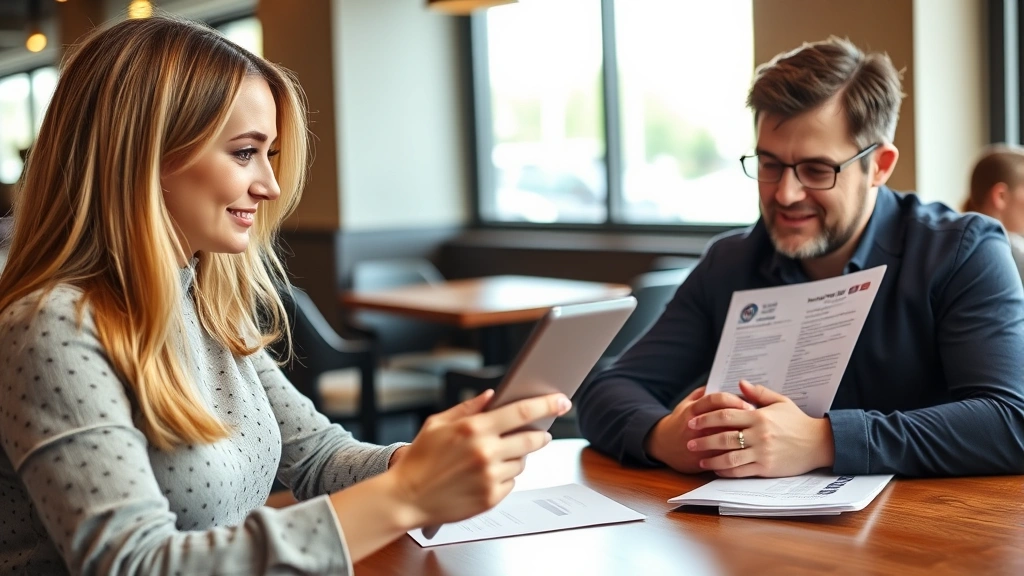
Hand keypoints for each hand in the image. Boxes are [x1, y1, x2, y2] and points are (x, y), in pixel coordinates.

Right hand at [387, 389, 571, 526]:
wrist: (406, 497)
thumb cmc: (419, 460)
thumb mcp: (437, 424)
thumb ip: (467, 408)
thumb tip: (491, 396)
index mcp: (474, 428)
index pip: (521, 412)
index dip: (546, 404)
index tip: (561, 401)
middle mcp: (486, 452)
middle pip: (531, 438)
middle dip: (541, 434)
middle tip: (542, 432)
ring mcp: (490, 477)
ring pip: (522, 462)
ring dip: (517, 457)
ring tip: (496, 457)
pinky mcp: (491, 498)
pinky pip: (511, 482)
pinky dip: (505, 476)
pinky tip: (485, 474)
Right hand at [644, 386, 754, 473]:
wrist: (662, 445)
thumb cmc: (678, 422)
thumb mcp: (685, 403)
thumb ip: (702, 394)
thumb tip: (721, 383)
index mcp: (693, 409)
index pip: (716, 400)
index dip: (734, 401)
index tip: (749, 405)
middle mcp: (695, 425)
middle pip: (723, 419)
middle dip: (742, 420)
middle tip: (757, 421)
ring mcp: (697, 443)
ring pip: (724, 440)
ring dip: (741, 439)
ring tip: (753, 438)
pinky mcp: (699, 458)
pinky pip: (721, 457)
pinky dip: (735, 455)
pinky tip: (746, 453)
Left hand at [686, 380, 834, 476]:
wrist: (820, 443)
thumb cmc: (799, 422)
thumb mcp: (781, 402)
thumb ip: (758, 393)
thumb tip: (739, 383)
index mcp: (759, 416)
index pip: (726, 415)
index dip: (706, 417)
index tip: (693, 420)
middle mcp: (759, 434)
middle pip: (723, 436)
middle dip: (703, 439)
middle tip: (689, 441)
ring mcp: (762, 452)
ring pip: (730, 456)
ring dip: (711, 458)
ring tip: (699, 458)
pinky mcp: (766, 467)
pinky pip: (741, 471)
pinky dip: (726, 470)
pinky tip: (717, 469)